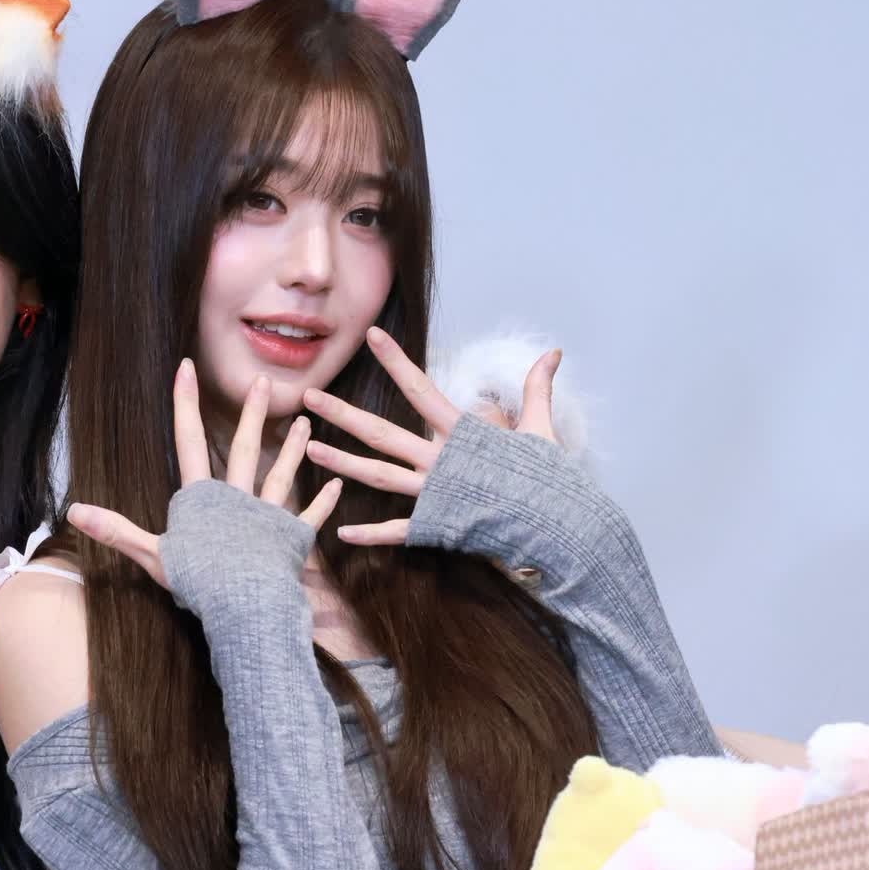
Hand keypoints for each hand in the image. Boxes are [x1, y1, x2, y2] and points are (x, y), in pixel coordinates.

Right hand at [67, 360, 341, 588]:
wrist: (245, 605)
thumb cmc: (198, 582)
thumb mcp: (151, 555)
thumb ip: (116, 530)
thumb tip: (73, 512)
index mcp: (202, 499)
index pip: (189, 442)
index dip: (185, 404)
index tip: (185, 369)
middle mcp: (237, 499)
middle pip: (244, 448)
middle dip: (252, 414)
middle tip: (265, 383)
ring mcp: (267, 517)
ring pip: (281, 475)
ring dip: (294, 448)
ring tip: (307, 421)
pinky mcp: (291, 538)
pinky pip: (309, 516)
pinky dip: (322, 501)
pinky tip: (336, 484)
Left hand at [302, 326, 560, 545]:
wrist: (561, 529)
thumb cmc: (550, 480)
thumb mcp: (542, 430)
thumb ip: (537, 390)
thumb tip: (554, 352)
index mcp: (463, 434)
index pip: (421, 389)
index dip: (395, 361)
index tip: (371, 335)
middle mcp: (441, 461)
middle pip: (382, 433)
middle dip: (342, 414)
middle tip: (308, 397)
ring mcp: (435, 494)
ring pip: (379, 477)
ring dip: (342, 464)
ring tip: (310, 451)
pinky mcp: (437, 526)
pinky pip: (398, 530)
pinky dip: (370, 534)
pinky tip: (341, 531)